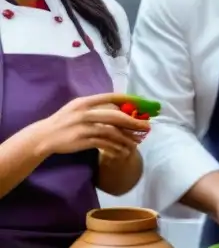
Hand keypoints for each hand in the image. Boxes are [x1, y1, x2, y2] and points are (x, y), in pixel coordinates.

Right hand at [33, 93, 149, 160]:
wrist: (44, 136)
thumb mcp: (76, 109)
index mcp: (84, 102)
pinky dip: (116, 147)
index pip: (110, 97)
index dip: (128, 100)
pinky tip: (123, 150)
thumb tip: (118, 110)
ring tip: (137, 142)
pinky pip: (104, 143)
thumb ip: (95, 108)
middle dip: (133, 122)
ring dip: (127, 137)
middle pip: (115, 116)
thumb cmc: (63, 121)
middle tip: (146, 126)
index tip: (142, 103)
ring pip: (112, 131)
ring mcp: (83, 127)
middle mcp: (84, 112)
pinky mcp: (82, 140)